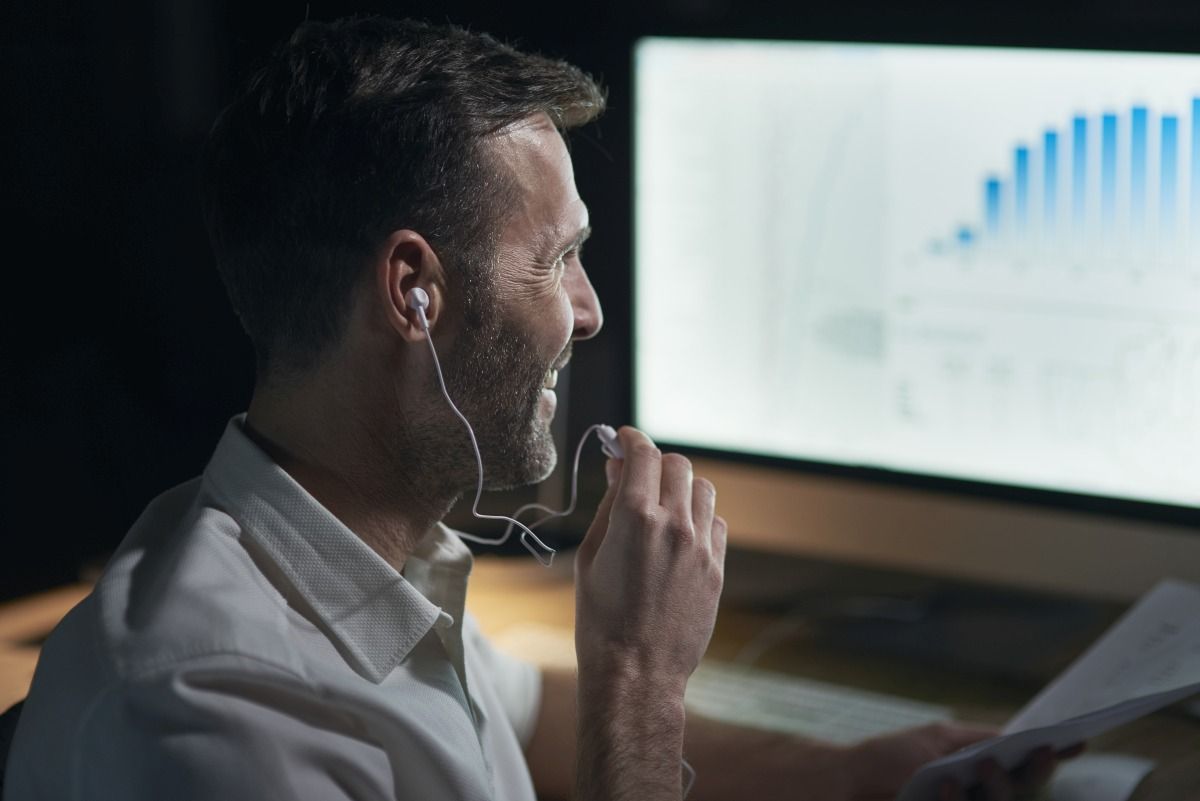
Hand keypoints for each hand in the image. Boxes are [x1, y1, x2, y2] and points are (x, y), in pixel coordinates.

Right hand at [574, 426, 726, 686]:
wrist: (636, 672)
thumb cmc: (601, 619)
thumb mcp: (590, 556)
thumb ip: (608, 506)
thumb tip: (618, 471)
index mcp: (635, 518)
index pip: (643, 454)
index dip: (632, 440)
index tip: (624, 440)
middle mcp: (674, 525)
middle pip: (676, 465)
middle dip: (655, 463)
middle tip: (637, 476)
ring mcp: (701, 547)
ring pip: (702, 489)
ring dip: (681, 487)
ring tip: (661, 505)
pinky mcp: (717, 569)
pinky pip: (714, 523)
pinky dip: (698, 518)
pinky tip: (679, 535)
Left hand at [843, 722, 1084, 800]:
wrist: (846, 782)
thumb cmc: (889, 758)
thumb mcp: (938, 740)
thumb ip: (978, 741)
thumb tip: (1019, 738)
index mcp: (979, 775)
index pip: (1024, 771)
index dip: (1049, 760)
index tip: (1078, 742)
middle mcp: (976, 797)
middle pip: (1019, 792)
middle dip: (1034, 773)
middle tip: (1039, 750)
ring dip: (998, 788)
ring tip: (985, 765)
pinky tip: (945, 785)